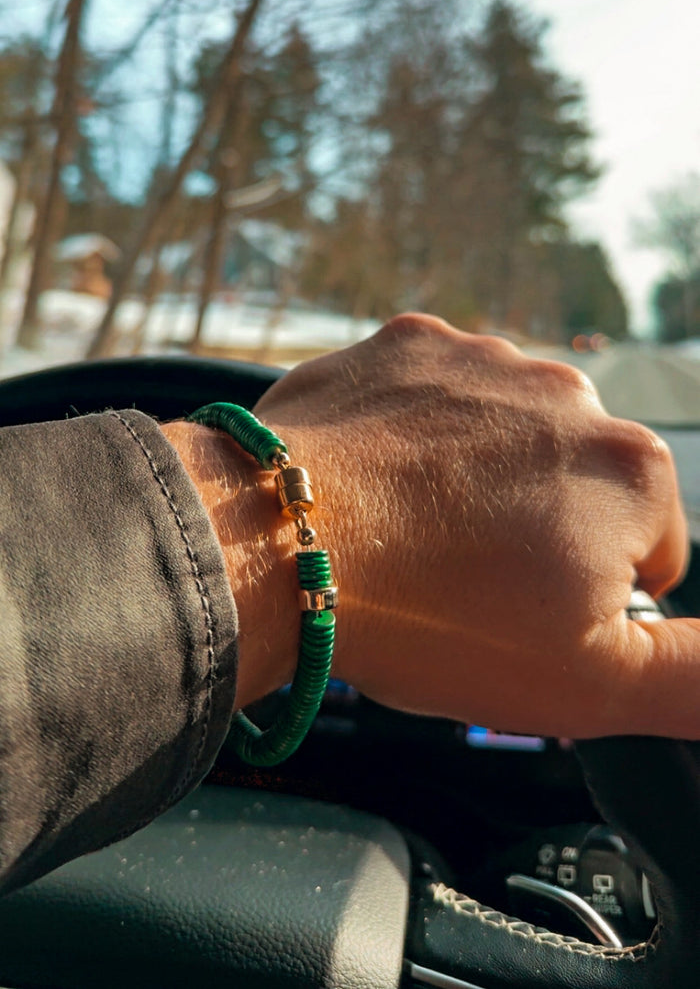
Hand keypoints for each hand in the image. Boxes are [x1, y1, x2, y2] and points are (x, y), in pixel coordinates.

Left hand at [250, 314, 693, 738]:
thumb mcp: (593, 683)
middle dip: (534, 532)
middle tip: (461, 581)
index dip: (582, 601)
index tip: (518, 614)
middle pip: (572, 488)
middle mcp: (570, 393)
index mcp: (632, 469)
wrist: (275, 540)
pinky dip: (416, 434)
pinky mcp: (408, 342)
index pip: (644, 553)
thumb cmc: (430, 611)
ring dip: (474, 479)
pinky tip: (382, 479)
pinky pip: (434, 397)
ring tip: (414, 531)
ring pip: (502, 440)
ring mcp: (484, 358)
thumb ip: (697, 678)